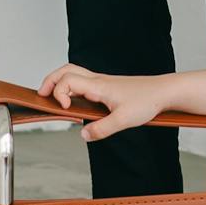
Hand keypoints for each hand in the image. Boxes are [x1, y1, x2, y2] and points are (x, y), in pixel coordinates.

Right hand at [39, 64, 171, 142]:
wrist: (164, 91)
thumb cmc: (147, 101)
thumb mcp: (124, 120)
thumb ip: (101, 129)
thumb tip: (83, 134)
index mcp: (98, 85)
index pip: (67, 81)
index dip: (58, 93)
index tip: (64, 108)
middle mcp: (97, 80)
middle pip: (65, 70)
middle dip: (50, 81)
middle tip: (41, 95)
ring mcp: (102, 82)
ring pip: (73, 72)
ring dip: (59, 81)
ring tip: (53, 97)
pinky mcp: (107, 86)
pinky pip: (82, 80)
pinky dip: (70, 85)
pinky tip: (73, 100)